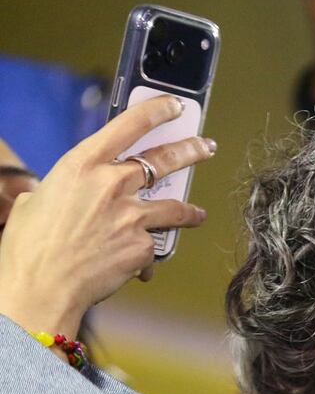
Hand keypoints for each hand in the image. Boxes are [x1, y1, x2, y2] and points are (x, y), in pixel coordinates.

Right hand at [0, 96, 213, 339]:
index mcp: (81, 165)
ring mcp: (132, 215)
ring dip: (189, 211)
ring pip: (174, 207)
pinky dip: (147, 254)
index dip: (156, 112)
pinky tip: (138, 265)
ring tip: (198, 213)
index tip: (175, 106)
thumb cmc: (30, 247)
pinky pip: (153, 246)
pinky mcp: (143, 246)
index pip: (127, 126)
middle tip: (206, 146)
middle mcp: (111, 184)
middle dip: (190, 150)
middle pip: (163, 160)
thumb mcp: (36, 203)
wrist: (41, 287)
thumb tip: (72, 197)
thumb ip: (65, 192)